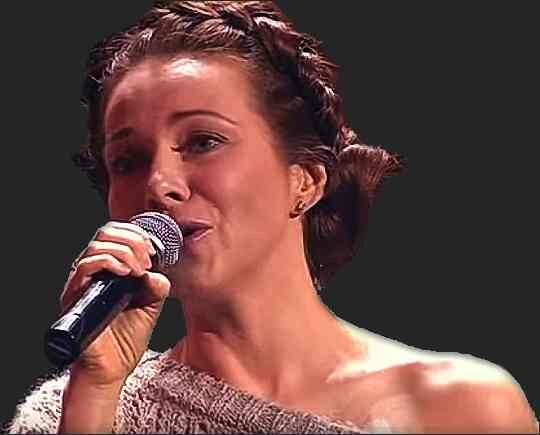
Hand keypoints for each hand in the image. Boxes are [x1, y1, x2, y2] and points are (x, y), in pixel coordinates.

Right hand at [60, 221, 170, 386]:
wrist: (111, 370)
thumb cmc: (126, 340)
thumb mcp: (151, 307)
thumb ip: (156, 287)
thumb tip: (157, 273)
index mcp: (110, 271)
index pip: (117, 235)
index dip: (137, 235)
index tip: (154, 249)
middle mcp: (93, 274)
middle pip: (106, 234)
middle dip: (133, 241)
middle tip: (148, 260)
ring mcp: (82, 284)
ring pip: (96, 247)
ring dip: (124, 251)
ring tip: (139, 269)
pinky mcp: (74, 297)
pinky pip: (84, 267)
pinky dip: (108, 262)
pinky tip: (125, 273)